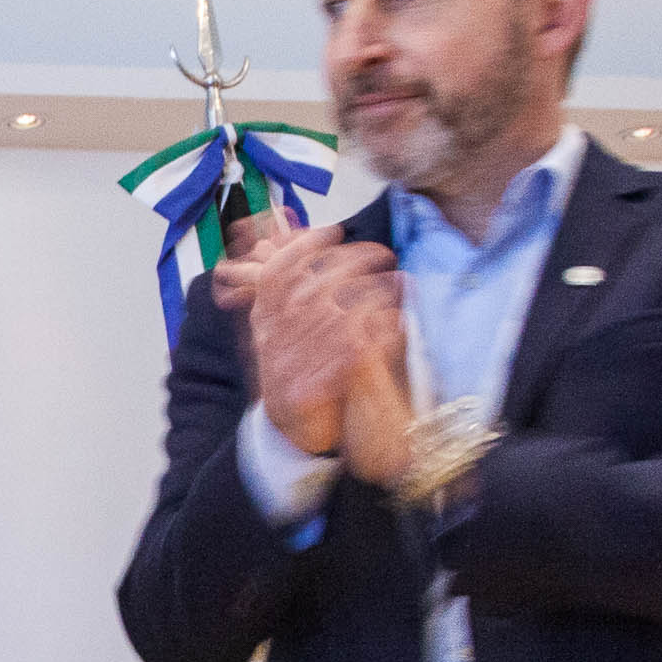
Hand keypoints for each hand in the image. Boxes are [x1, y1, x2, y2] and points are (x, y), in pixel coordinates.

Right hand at [211, 219, 403, 474]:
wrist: (291, 432)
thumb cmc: (298, 370)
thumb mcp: (284, 327)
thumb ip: (286, 284)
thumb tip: (278, 231)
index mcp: (263, 323)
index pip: (274, 274)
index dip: (303, 247)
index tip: (334, 230)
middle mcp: (270, 342)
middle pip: (309, 288)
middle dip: (348, 262)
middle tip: (382, 251)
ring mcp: (285, 367)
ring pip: (333, 318)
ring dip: (371, 294)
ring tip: (398, 280)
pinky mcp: (305, 392)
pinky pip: (345, 356)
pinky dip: (374, 335)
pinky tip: (397, 319)